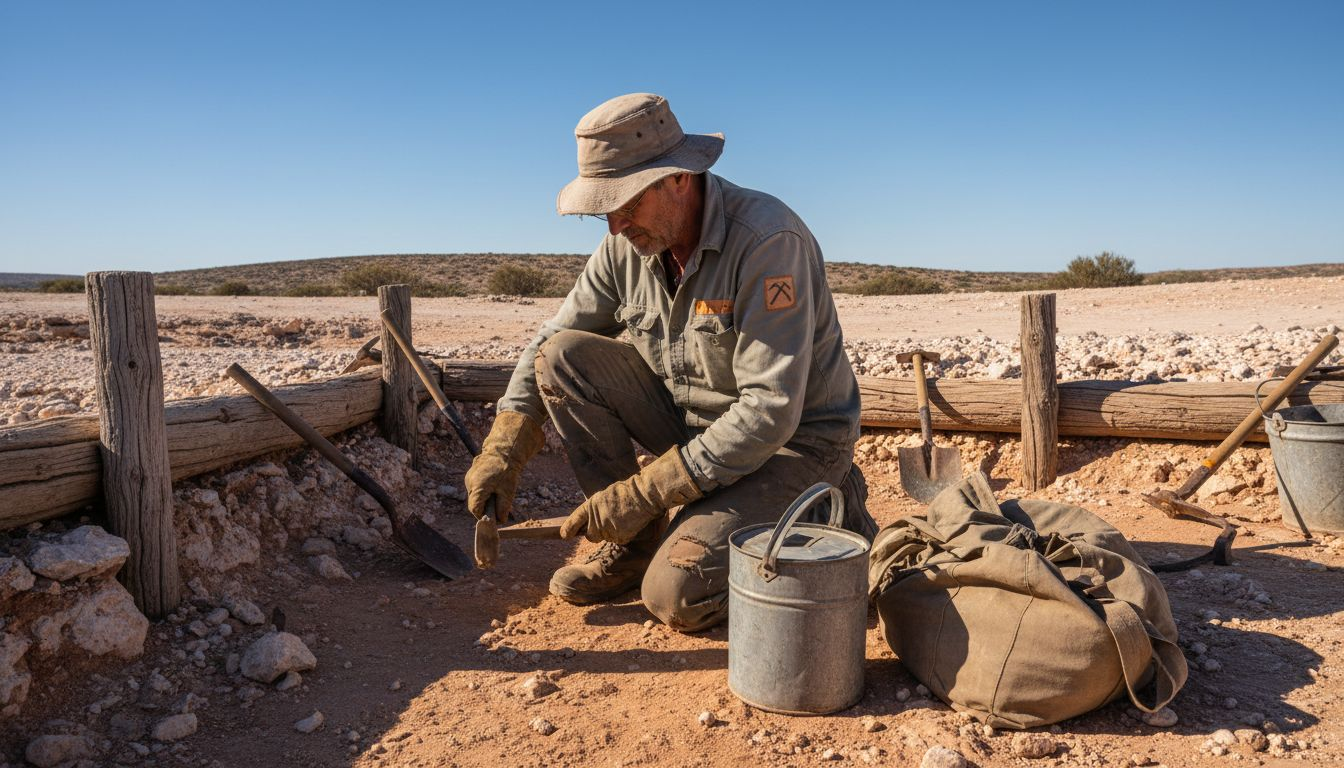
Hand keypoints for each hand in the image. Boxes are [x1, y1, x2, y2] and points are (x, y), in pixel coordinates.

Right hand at [464, 411, 544, 521]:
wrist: (504, 450)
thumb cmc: (506, 470)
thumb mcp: (508, 491)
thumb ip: (503, 508)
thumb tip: (501, 520)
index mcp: (477, 488)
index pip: (475, 510)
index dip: (483, 516)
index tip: (494, 518)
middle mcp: (470, 483)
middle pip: (474, 502)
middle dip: (485, 507)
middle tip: (499, 505)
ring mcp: (469, 477)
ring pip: (475, 494)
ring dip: (485, 497)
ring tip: (498, 493)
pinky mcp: (472, 473)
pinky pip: (476, 486)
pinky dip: (484, 490)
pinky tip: (494, 485)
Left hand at [561, 448, 701, 542]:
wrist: (644, 495)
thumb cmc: (628, 492)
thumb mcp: (606, 496)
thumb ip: (597, 508)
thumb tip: (593, 519)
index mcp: (591, 505)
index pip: (575, 520)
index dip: (569, 528)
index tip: (564, 535)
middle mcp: (596, 519)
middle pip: (590, 536)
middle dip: (596, 533)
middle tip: (608, 523)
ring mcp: (607, 529)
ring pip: (606, 538)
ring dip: (612, 532)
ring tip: (623, 518)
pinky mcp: (619, 537)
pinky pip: (618, 540)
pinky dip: (623, 535)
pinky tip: (629, 523)